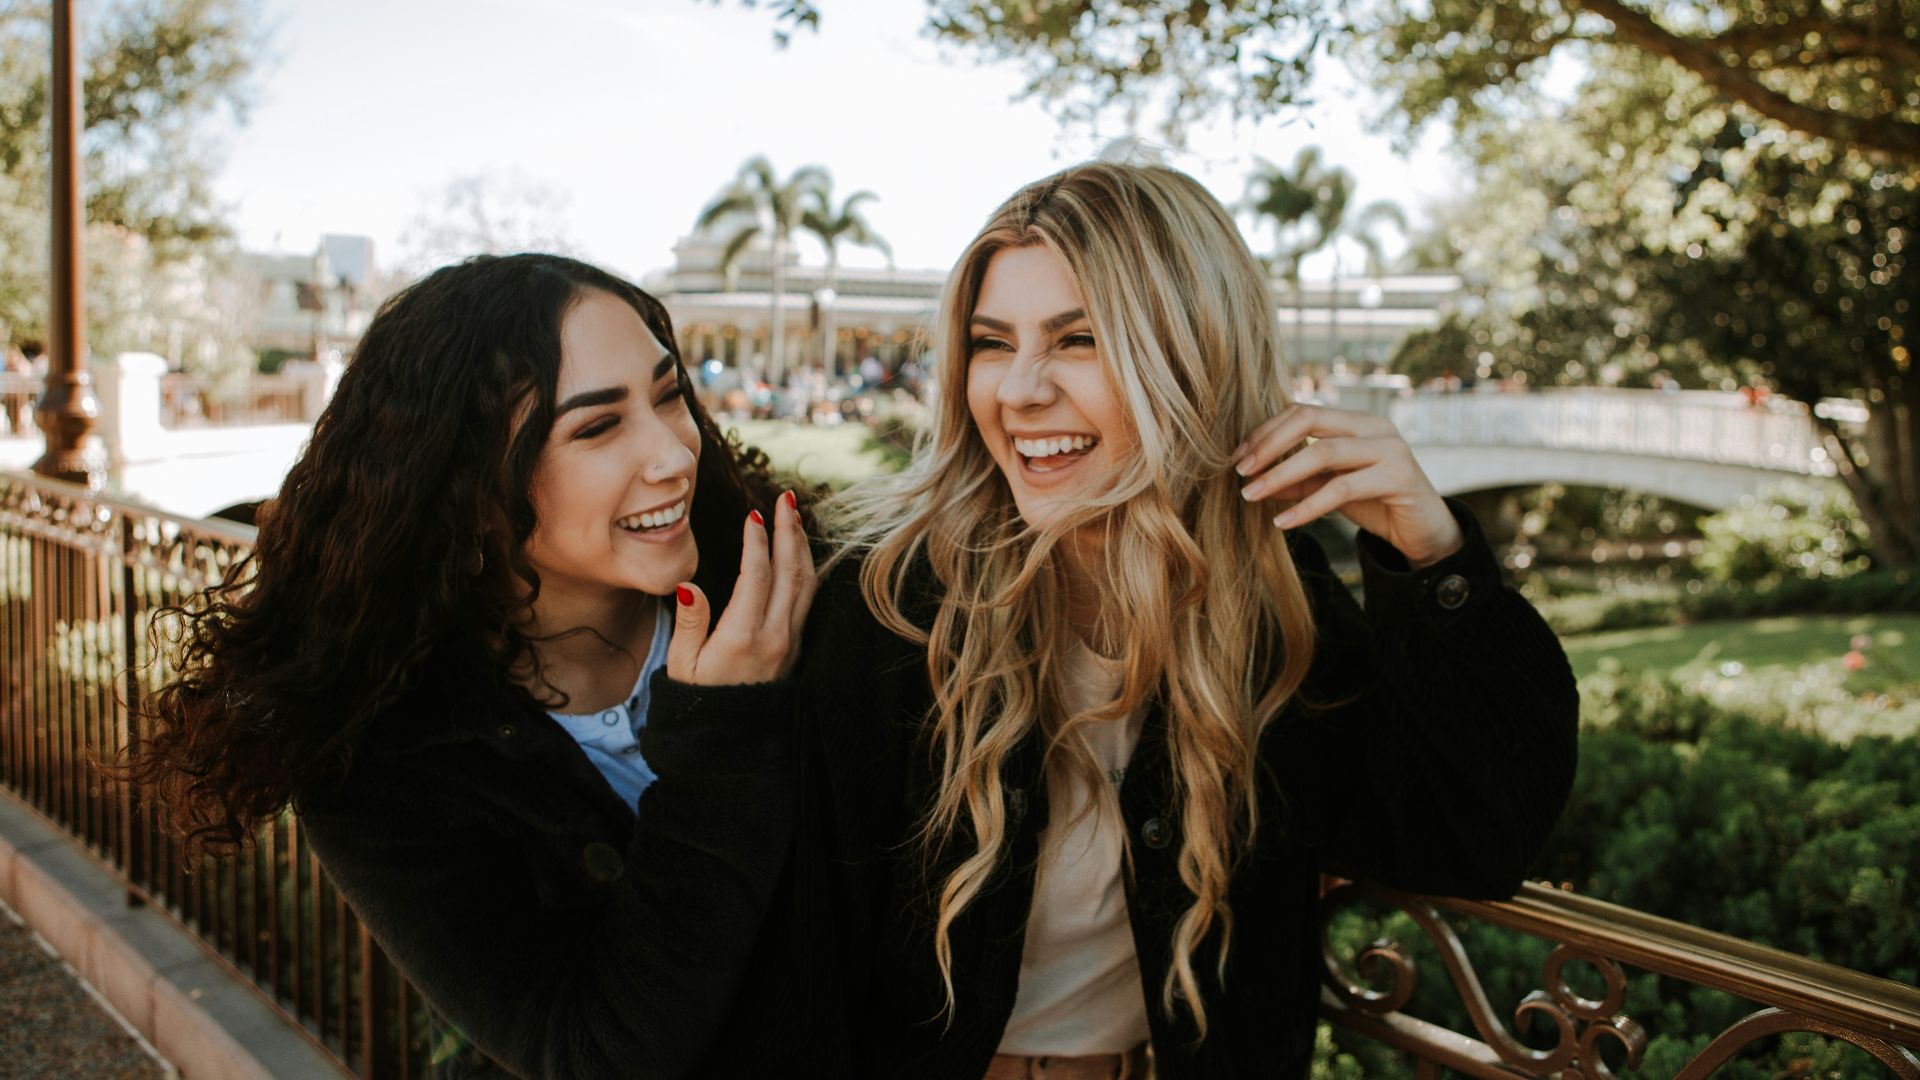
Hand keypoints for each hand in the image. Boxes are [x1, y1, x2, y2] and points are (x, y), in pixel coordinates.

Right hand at [666, 492, 816, 684]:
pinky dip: (807, 569)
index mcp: (742, 636)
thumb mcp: (683, 664)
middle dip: (789, 531)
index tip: (753, 514)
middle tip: (786, 499)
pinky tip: (800, 552)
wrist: (731, 737)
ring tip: (794, 517)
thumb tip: (688, 585)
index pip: (755, 576)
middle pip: (790, 572)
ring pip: (806, 584)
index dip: (756, 541)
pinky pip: (809, 600)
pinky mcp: (797, 646)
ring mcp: (790, 641)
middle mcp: (774, 636)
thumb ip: (690, 623)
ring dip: (802, 546)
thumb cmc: (699, 698)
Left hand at [1233, 404, 1462, 567]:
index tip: (1237, 458)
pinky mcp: (1399, 477)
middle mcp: (1374, 426)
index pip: (1302, 411)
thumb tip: (1254, 480)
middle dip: (1268, 444)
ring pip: (1323, 452)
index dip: (1265, 431)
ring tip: (1251, 496)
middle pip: (1310, 418)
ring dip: (1280, 475)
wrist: (1425, 531)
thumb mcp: (1329, 489)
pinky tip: (1283, 522)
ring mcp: (1389, 448)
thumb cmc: (1377, 503)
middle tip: (1239, 472)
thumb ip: (1297, 481)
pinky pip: (1341, 489)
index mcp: (1356, 420)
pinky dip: (1307, 506)